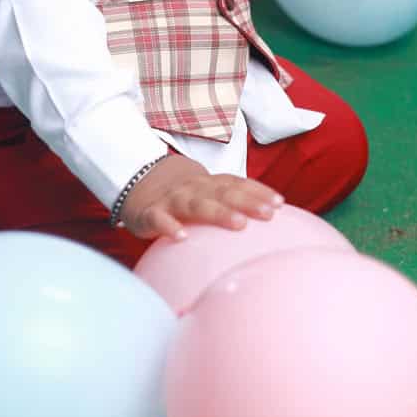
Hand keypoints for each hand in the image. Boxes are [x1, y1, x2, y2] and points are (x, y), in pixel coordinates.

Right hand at [119, 154, 284, 241]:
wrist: (136, 179)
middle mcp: (194, 188)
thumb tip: (266, 219)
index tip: (280, 203)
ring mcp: (172, 199)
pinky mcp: (150, 213)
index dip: (258, 191)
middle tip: (268, 214)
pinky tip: (181, 237)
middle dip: (247, 202)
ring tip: (239, 224)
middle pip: (223, 193)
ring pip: (196, 204)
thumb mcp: (204, 192)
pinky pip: (159, 219)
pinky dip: (169, 226)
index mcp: (209, 184)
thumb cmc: (182, 194)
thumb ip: (228, 201)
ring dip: (218, 212)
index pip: (236, 183)